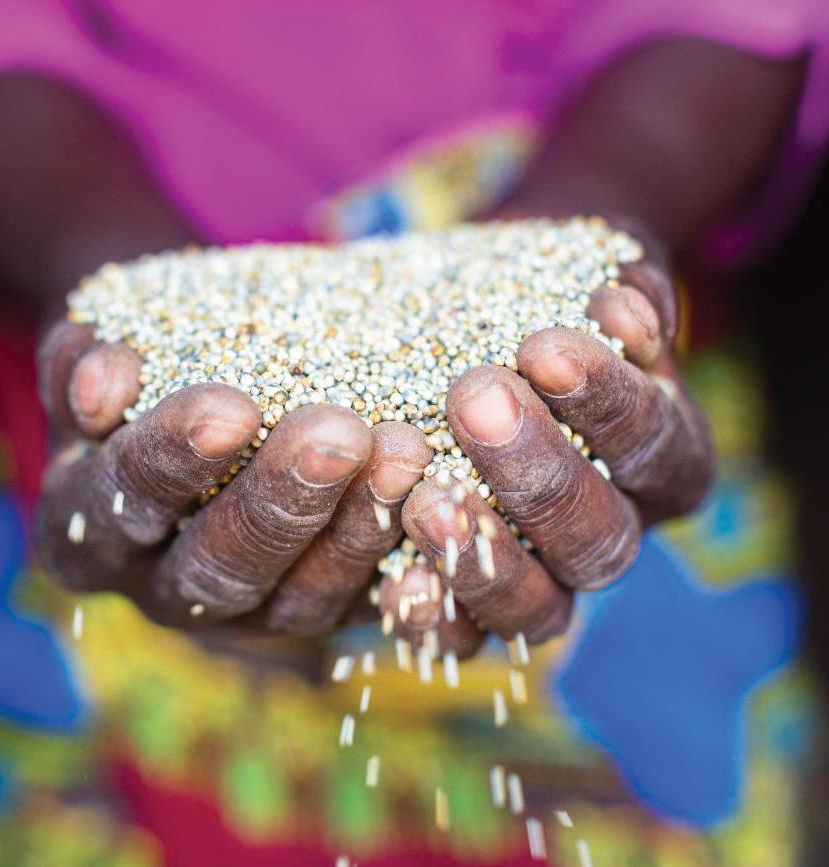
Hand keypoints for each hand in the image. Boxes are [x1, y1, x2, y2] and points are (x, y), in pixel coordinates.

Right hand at [35, 322, 433, 632]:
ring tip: (407, 449)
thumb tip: (101, 380)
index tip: (230, 407)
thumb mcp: (98, 352)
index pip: (124, 502)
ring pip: (304, 599)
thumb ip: (83, 361)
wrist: (189, 396)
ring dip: (359, 528)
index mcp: (88, 532)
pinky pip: (370, 606)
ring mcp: (250, 613)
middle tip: (339, 433)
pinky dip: (413, 571)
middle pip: (219, 567)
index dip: (173, 459)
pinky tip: (452, 507)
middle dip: (281, 501)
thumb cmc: (140, 364)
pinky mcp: (322, 609)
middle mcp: (166, 590)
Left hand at [378, 238, 712, 654]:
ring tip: (426, 498)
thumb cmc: (537, 290)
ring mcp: (543, 578)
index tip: (543, 347)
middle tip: (474, 399)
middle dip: (538, 472)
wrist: (473, 320)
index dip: (608, 402)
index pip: (652, 445)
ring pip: (539, 605)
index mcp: (660, 459)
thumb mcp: (583, 268)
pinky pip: (461, 636)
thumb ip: (618, 284)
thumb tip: (627, 306)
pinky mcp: (468, 601)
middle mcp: (613, 531)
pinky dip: (433, 619)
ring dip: (484, 555)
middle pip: (599, 536)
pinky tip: (395, 586)